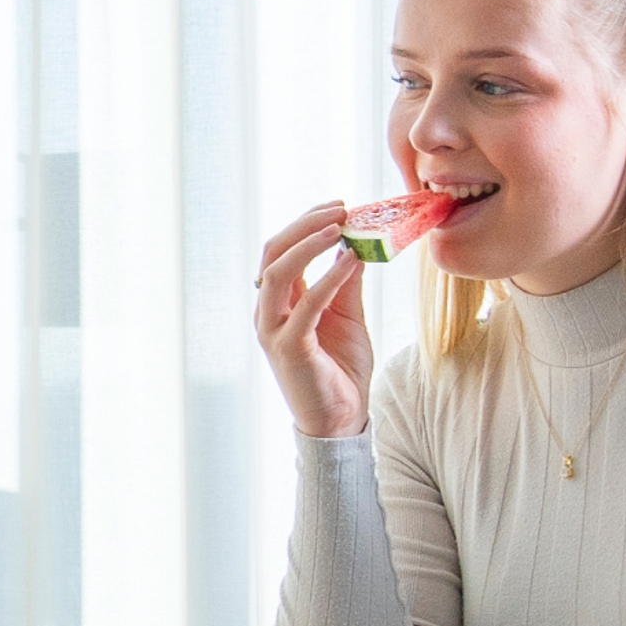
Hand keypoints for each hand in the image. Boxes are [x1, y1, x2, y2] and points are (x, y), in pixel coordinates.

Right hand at [253, 202, 374, 437]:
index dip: (306, 223)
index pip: (281, 250)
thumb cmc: (341, 370)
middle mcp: (268, 314)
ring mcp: (275, 331)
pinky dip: (329, 278)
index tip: (339, 205)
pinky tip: (352, 259)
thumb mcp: (347, 316)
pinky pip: (307, 304)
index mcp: (278, 303)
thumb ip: (345, 282)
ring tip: (340, 225)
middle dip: (305, 225)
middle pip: (273, 253)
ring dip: (310, 243)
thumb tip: (356, 244)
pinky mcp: (290, 349)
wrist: (341, 421)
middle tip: (340, 207)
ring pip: (279, 273)